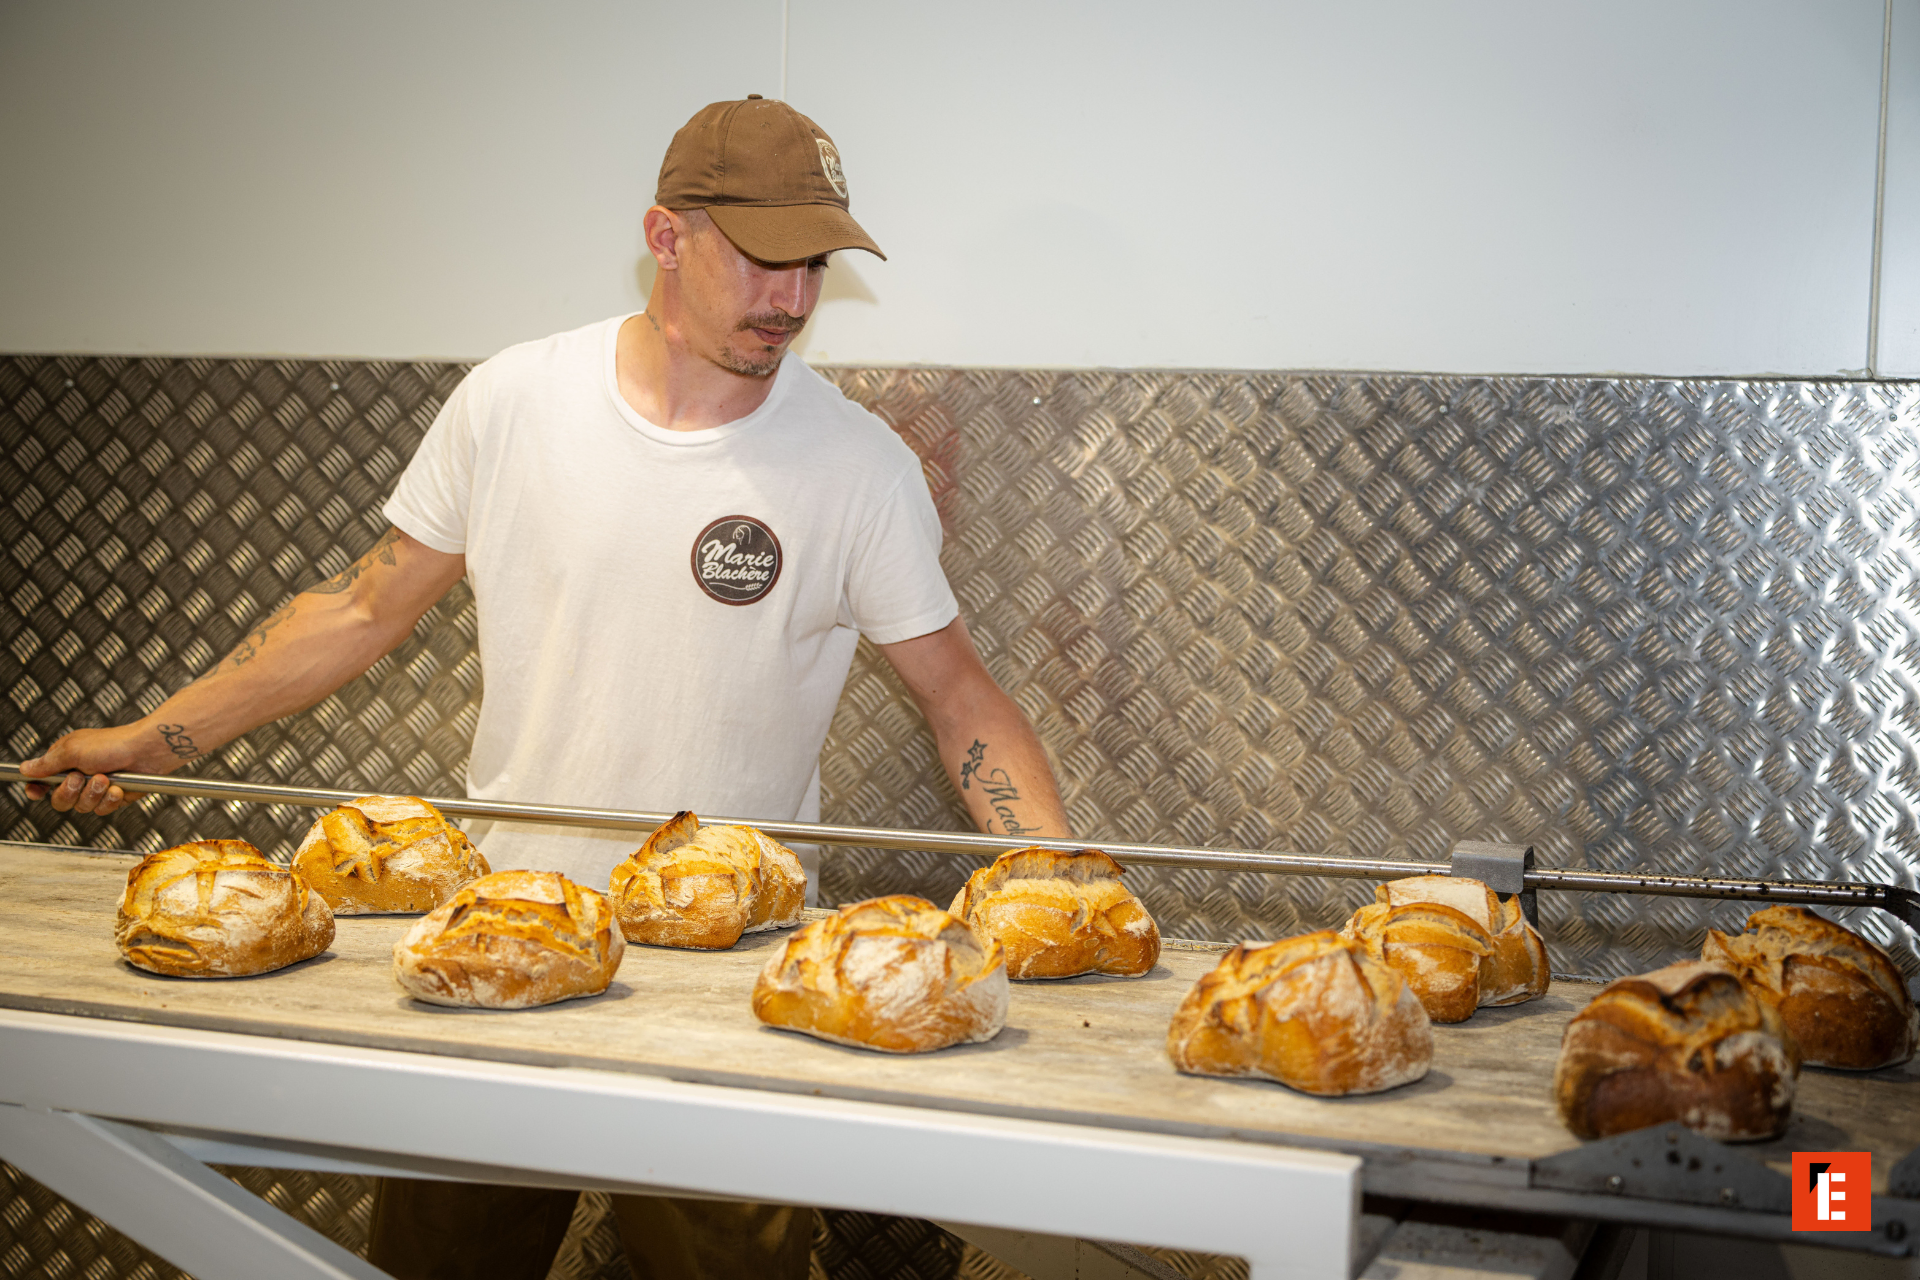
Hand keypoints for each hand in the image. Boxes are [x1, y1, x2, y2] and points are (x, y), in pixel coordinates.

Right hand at [19, 726, 167, 815]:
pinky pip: (102, 810)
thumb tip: (25, 768)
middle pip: (60, 801)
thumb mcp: (73, 750)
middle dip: (70, 792)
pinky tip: (118, 788)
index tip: (36, 792)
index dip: (37, 789)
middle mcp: (80, 775)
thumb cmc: (114, 744)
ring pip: (81, 808)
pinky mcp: (114, 797)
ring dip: (93, 794)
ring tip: (106, 779)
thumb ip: (48, 763)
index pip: (42, 781)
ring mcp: (97, 788)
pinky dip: (110, 800)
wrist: (148, 751)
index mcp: (66, 761)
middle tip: (81, 778)